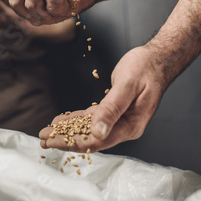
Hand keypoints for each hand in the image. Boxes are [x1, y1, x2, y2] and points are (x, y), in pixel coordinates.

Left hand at [39, 45, 166, 151]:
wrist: (157, 58)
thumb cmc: (146, 68)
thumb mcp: (127, 86)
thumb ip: (112, 109)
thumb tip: (98, 131)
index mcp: (131, 126)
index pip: (97, 140)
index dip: (72, 142)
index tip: (54, 141)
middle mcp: (125, 127)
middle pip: (91, 138)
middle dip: (65, 140)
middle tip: (43, 139)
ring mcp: (120, 120)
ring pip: (89, 129)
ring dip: (68, 131)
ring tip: (48, 132)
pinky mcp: (115, 111)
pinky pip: (92, 119)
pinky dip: (76, 120)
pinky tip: (62, 120)